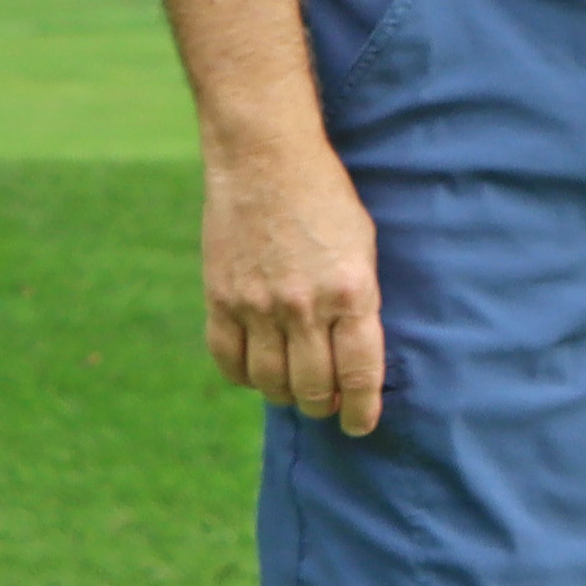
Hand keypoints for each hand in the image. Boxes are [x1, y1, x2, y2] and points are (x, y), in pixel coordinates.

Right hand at [203, 133, 389, 433]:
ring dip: (286, 396)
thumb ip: (358, 302)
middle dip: (324, 406)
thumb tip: (353, 356)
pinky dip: (244, 377)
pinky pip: (228, 360)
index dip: (363, 411)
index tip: (361, 426)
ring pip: (271, 382)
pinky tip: (257, 372)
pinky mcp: (221, 298)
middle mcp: (304, 306)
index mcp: (351, 293)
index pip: (360, 374)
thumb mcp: (363, 248)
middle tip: (327, 405)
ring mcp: (258, 305)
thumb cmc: (326, 200)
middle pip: (313, 387)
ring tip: (295, 391)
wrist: (265, 158)